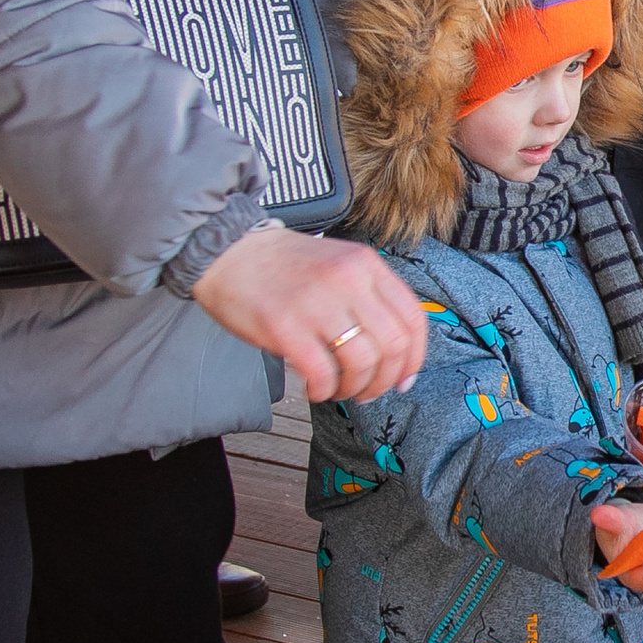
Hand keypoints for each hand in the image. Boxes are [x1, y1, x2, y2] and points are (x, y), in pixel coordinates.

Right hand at [189, 225, 429, 401]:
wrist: (228, 250)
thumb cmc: (283, 265)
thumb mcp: (339, 264)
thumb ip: (368, 296)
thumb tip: (392, 350)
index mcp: (366, 265)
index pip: (412, 319)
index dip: (414, 359)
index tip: (403, 379)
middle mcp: (348, 281)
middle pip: (393, 346)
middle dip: (385, 380)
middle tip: (367, 392)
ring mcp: (317, 303)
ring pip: (362, 363)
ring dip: (354, 388)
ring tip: (338, 390)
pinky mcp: (286, 326)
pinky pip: (322, 373)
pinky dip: (324, 390)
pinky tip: (315, 389)